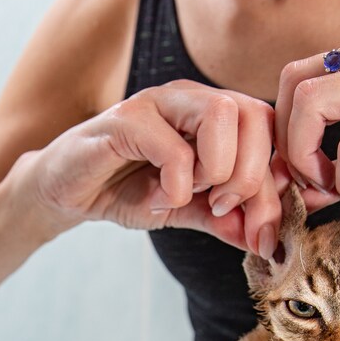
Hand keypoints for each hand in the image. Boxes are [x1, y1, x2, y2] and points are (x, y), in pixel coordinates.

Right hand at [22, 80, 283, 256]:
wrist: (65, 192)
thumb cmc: (123, 190)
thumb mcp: (185, 210)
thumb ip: (225, 220)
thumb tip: (267, 242)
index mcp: (212, 114)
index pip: (268, 129)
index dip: (275, 183)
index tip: (261, 230)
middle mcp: (190, 98)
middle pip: (254, 113)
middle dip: (250, 175)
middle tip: (222, 208)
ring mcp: (157, 103)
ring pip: (221, 114)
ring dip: (218, 168)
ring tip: (190, 196)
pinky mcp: (124, 121)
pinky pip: (172, 146)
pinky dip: (177, 183)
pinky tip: (161, 199)